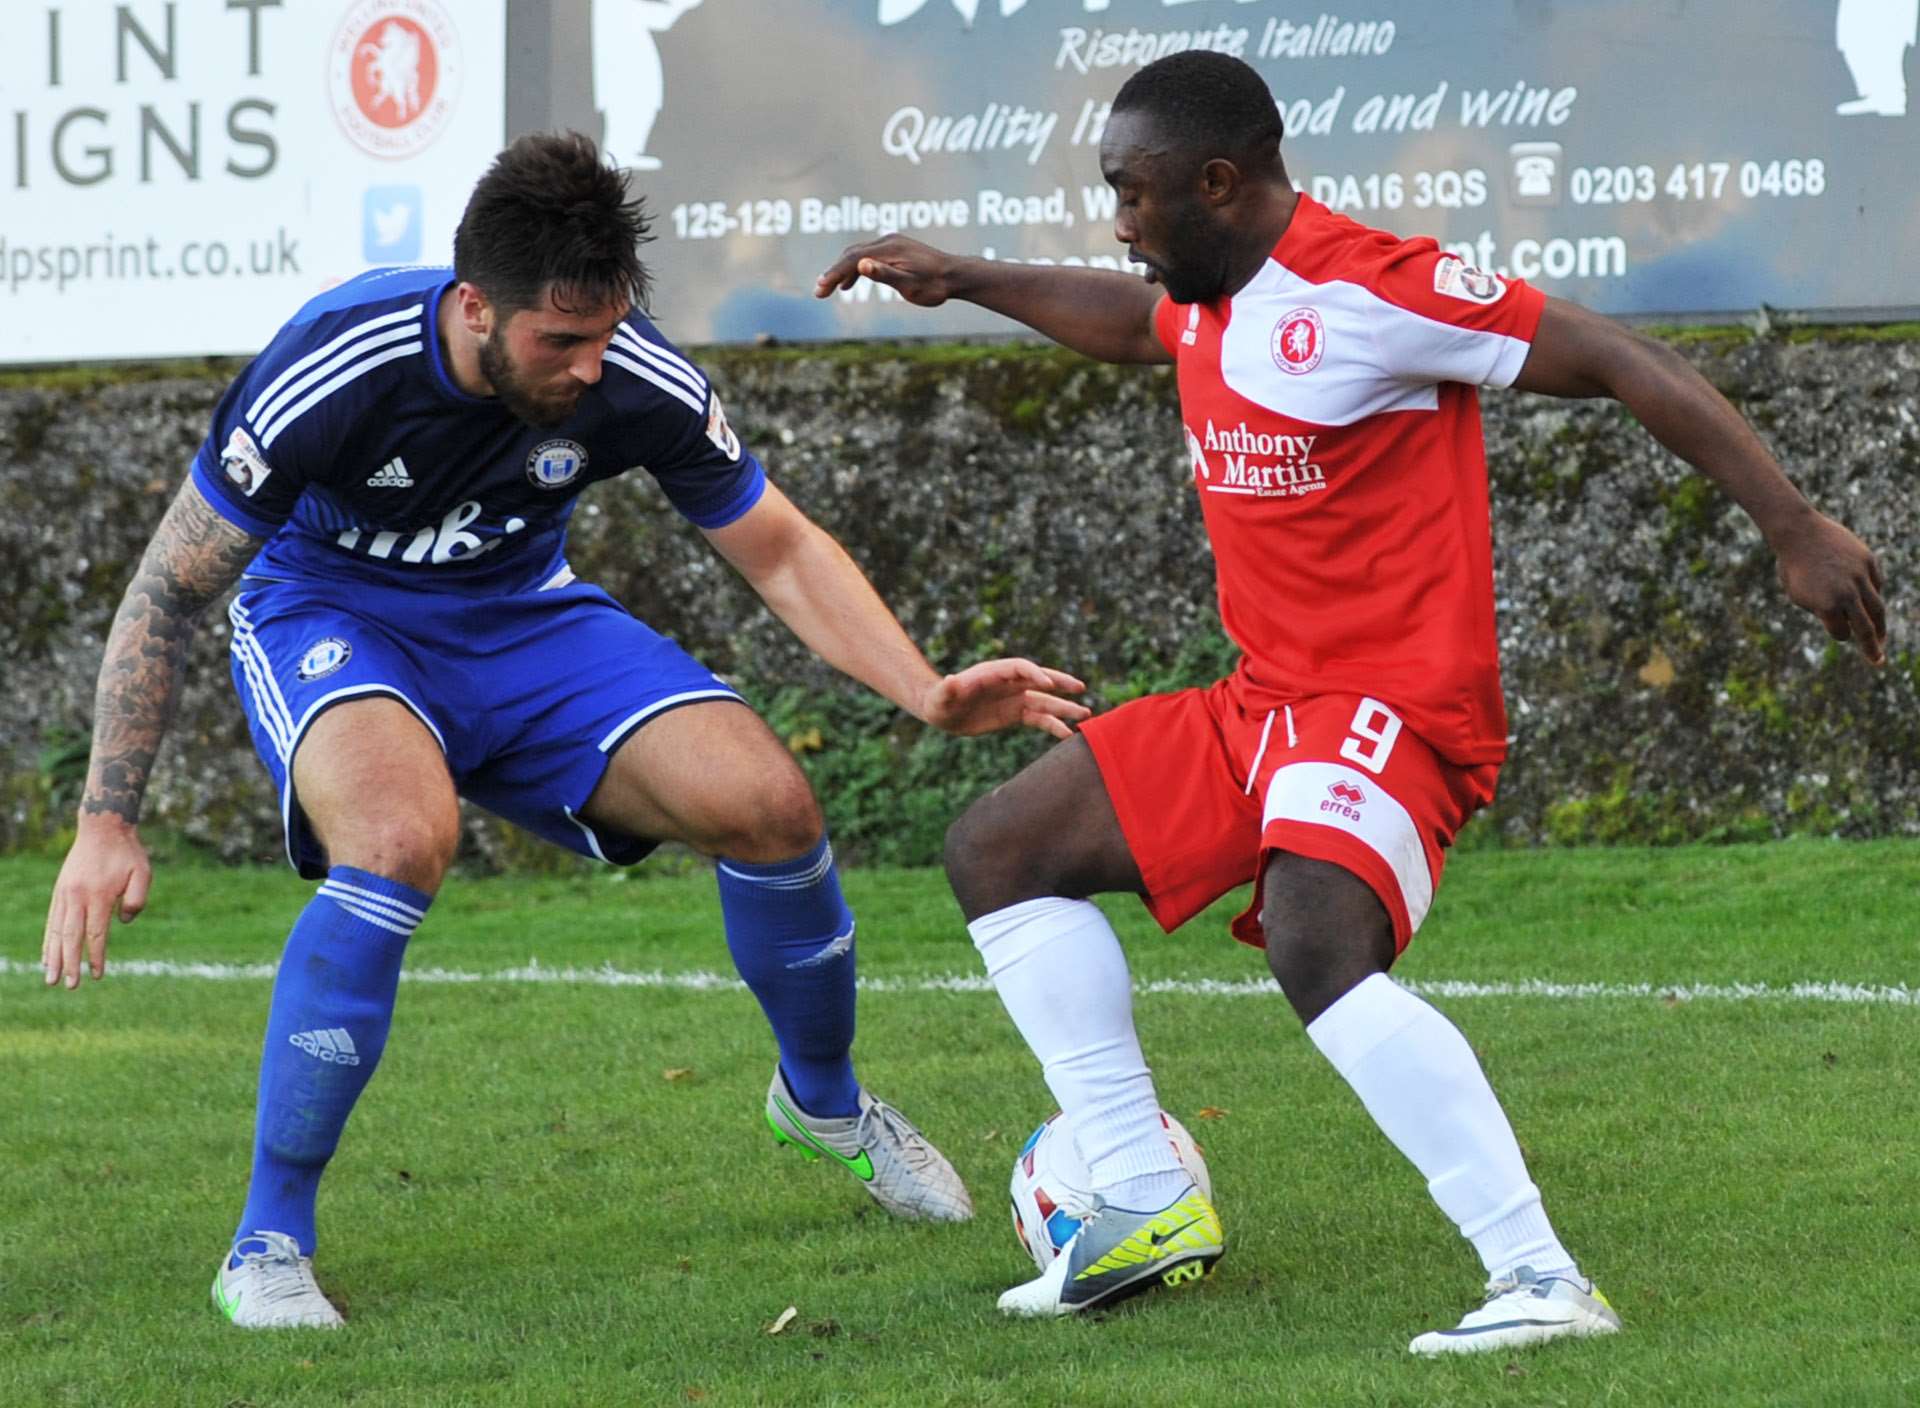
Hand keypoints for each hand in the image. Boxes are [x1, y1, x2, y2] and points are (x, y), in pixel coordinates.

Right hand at [43, 819, 151, 988]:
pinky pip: (52, 921)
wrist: (103, 827)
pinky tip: (46, 956)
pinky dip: (48, 940)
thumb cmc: (128, 853)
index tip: (97, 975)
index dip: (95, 955)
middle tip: (69, 986)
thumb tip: (124, 922)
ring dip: (53, 957)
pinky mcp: (60, 892)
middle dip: (69, 964)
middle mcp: (77, 896)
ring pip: (56, 931)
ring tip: (50, 979)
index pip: (96, 933)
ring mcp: (65, 894)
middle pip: (71, 937)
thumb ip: (137, 899)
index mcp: (99, 895)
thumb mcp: (143, 873)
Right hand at [814, 235, 960, 306]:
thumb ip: (884, 274)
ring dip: (842, 270)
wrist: (957, 276)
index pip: (852, 260)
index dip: (834, 274)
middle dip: (833, 273)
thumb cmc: (935, 285)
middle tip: (819, 293)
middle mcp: (888, 241)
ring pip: (858, 254)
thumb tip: (861, 265)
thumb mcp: (909, 284)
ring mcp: (892, 244)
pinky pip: (868, 256)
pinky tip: (850, 283)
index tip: (820, 289)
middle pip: (851, 254)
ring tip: (829, 289)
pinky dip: (856, 268)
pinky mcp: (896, 249)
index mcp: (888, 249)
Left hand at [919, 659, 1089, 739]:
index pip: (1020, 668)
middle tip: (1080, 687)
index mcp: (994, 673)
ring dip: (1064, 707)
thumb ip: (949, 688)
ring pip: (1045, 700)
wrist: (943, 712)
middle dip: (1060, 682)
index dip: (1034, 673)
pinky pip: (1039, 719)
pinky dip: (1053, 725)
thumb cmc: (941, 700)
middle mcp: (1009, 683)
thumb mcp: (942, 695)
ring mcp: (1015, 698)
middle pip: (1039, 679)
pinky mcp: (1016, 714)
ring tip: (1085, 713)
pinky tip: (1068, 734)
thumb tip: (952, 681)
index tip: (1047, 684)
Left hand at [1772, 511, 1887, 665]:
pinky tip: (1868, 600)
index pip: (1842, 633)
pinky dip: (1873, 593)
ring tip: (1880, 637)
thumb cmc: (1793, 568)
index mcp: (1827, 606)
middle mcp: (1848, 593)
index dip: (1838, 634)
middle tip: (1878, 661)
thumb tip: (1843, 622)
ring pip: (1877, 607)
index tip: (1836, 631)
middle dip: (1873, 647)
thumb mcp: (1799, 596)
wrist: (1798, 533)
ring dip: (1880, 625)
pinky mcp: (1868, 561)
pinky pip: (1876, 583)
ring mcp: (1861, 577)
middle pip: (1867, 628)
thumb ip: (1821, 611)